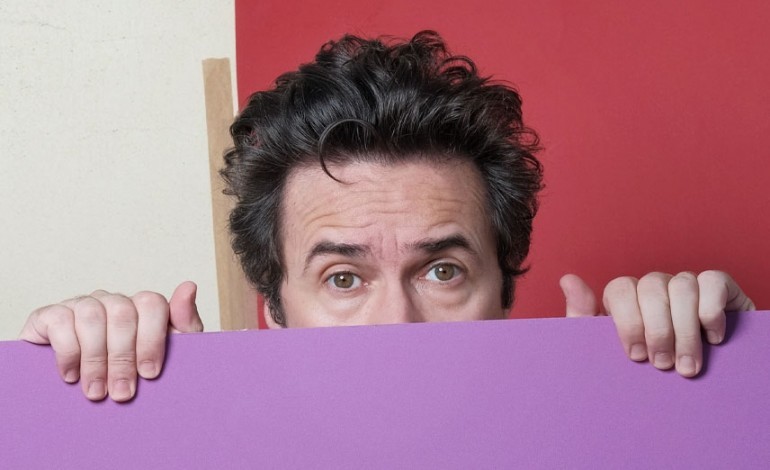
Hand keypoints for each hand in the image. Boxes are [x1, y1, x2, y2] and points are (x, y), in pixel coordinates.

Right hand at [18, 281, 203, 401]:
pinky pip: (59, 320)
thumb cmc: (129, 375)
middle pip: (122, 312)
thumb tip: (189, 287)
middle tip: (122, 392)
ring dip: (95, 359)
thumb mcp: (167, 357)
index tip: (150, 373)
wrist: (80, 398)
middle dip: (123, 357)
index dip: (152, 339)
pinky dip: (67, 351)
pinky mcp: (48, 316)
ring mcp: (79, 306)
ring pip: (91, 315)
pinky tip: (71, 375)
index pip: (152, 304)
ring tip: (97, 391)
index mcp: (140, 308)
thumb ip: (183, 325)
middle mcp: (110, 302)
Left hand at [561, 270, 754, 376]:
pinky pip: (713, 281)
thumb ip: (583, 317)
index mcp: (627, 298)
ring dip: (685, 330)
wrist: (687, 398)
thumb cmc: (642, 370)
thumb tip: (568, 279)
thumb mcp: (606, 351)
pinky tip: (712, 337)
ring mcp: (686, 285)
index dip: (628, 321)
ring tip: (687, 365)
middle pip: (651, 287)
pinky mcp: (718, 288)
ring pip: (682, 285)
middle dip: (658, 330)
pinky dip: (711, 310)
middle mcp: (655, 287)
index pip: (620, 289)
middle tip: (663, 366)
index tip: (635, 356)